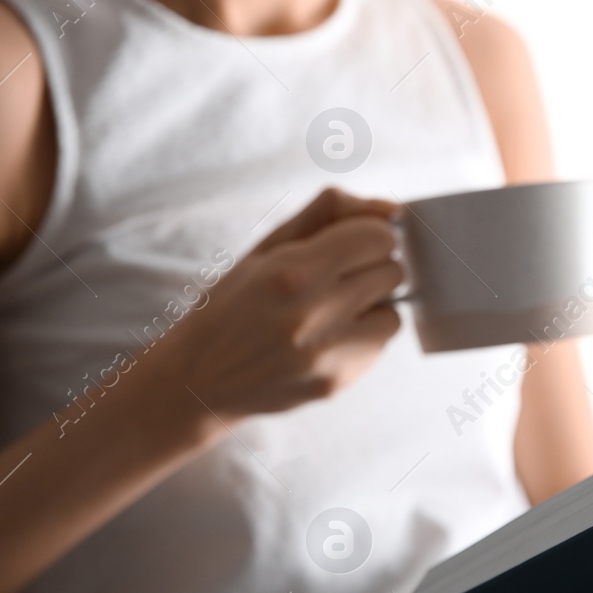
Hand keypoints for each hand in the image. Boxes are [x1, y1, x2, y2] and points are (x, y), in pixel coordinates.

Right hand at [142, 187, 403, 422]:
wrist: (199, 379)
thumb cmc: (233, 304)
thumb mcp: (268, 246)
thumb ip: (329, 214)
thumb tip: (391, 209)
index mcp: (292, 271)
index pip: (379, 237)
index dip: (366, 235)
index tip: (347, 244)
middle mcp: (312, 314)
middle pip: (392, 272)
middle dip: (369, 269)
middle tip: (333, 279)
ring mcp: (326, 354)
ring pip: (393, 312)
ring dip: (370, 308)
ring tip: (328, 312)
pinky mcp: (336, 383)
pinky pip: (379, 347)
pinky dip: (361, 338)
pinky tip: (323, 339)